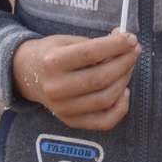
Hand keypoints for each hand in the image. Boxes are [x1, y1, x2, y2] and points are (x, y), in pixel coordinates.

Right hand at [13, 31, 141, 130]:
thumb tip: (127, 41)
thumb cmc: (52, 54)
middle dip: (125, 62)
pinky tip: (124, 92)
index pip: (91, 53)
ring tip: (129, 66)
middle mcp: (56, 88)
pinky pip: (104, 122)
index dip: (116, 45)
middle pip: (101, 78)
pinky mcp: (71, 121)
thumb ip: (97, 43)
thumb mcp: (68, 41)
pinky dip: (120, 109)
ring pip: (106, 98)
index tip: (131, 39)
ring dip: (125, 80)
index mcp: (52, 62)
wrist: (26, 75)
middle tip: (134, 51)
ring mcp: (63, 108)